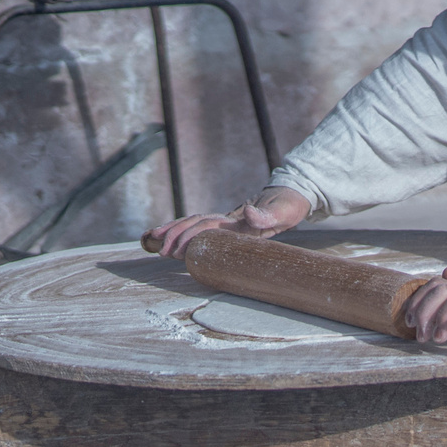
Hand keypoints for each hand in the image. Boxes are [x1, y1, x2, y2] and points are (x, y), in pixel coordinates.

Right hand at [147, 187, 311, 257]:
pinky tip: (170, 239)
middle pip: (194, 224)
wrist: (292, 195)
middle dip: (175, 236)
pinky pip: (200, 227)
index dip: (190, 237)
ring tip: (154, 242)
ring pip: (193, 223)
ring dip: (173, 232)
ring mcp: (226, 220)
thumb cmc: (288, 207)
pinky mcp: (227, 224)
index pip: (207, 227)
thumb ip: (267, 215)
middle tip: (161, 251)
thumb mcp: (283, 212)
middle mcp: (227, 218)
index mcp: (237, 219)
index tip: (176, 250)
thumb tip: (249, 212)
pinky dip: (182, 231)